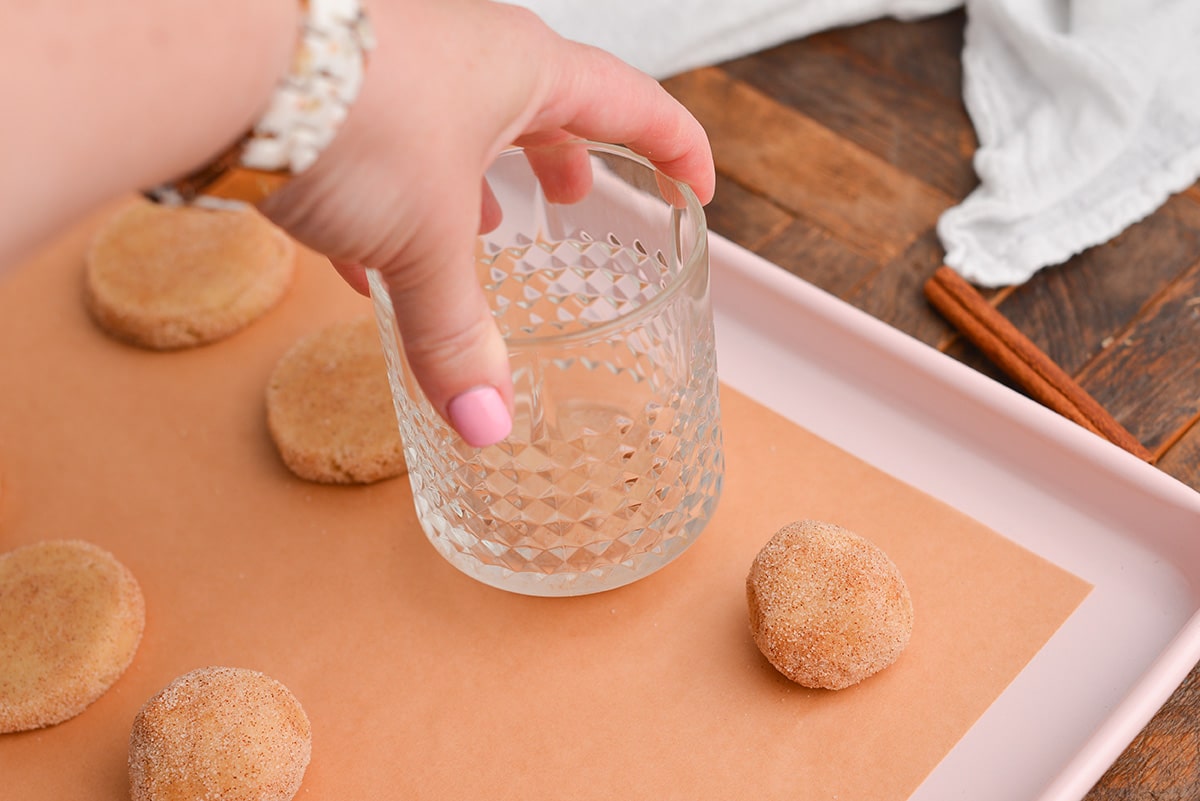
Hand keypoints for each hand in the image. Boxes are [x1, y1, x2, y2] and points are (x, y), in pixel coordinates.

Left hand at [260, 0, 713, 446]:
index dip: (674, 149)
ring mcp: (395, 67)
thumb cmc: (353, 112)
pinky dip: (390, 205)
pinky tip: (367, 259)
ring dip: (473, 180)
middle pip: (541, 106)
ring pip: (454, 127)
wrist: (215, 57)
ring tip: (481, 230)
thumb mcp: (424, 242)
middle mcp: (465, 56)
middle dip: (564, 158)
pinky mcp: (330, 92)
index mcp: (523, 71)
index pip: (632, 105)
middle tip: (576, 201)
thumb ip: (457, 336)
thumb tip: (488, 424)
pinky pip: (381, 152)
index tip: (694, 188)